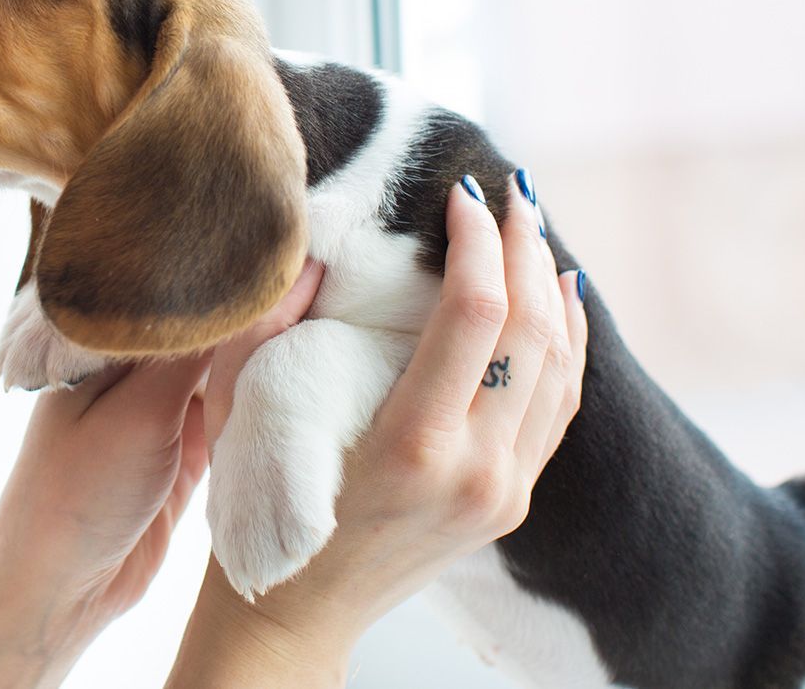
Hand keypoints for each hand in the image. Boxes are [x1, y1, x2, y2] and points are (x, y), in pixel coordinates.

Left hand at [0, 261, 323, 688]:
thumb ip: (195, 351)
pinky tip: (308, 371)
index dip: (232, 264)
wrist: (58, 592)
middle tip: (329, 267)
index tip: (291, 236)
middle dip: (260, 302)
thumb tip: (250, 282)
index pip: (177, 285)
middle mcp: (130, 366)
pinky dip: (264, 398)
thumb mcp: (140, 414)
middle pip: (207, 322)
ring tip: (331, 307)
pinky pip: (232, 410)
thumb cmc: (76, 497)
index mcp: (100, 340)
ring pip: (225, 365)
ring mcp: (158, 408)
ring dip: (267, 350)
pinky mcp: (184, 450)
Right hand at [169, 172, 586, 685]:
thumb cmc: (253, 506)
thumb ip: (267, 324)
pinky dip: (567, 343)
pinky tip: (559, 300)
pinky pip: (560, 406)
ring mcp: (504, 491)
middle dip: (526, 246)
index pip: (475, 315)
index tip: (462, 190)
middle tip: (512, 188)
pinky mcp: (512, 501)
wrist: (292, 615)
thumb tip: (313, 246)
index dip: (476, 240)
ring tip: (536, 228)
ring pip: (561, 367)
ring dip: (554, 288)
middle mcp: (475, 469)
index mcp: (412, 444)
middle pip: (533, 330)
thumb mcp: (237, 409)